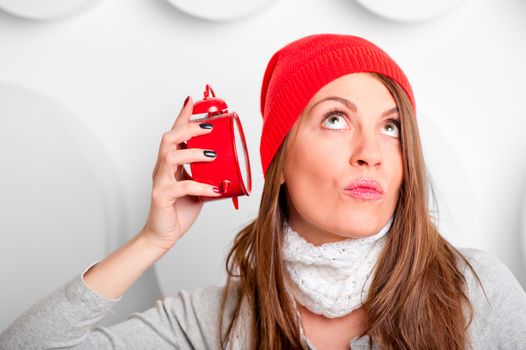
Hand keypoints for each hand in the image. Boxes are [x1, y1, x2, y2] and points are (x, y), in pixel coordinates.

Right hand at [140, 96, 220, 250]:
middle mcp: (162, 168)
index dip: (183, 116)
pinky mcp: (162, 197)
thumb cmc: (178, 209)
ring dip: (193, 152)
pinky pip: (181, 187)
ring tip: (212, 155)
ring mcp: (160, 182)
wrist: (162, 235)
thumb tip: (228, 164)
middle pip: (169, 138)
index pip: (175, 134)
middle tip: (208, 127)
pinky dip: (199, 185)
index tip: (193, 100)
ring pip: (170, 157)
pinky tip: (213, 188)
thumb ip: (205, 173)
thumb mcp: (196, 186)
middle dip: (188, 128)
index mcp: (170, 163)